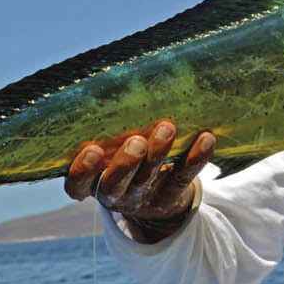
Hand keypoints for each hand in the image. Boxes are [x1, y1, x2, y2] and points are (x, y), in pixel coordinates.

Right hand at [64, 118, 213, 243]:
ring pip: (146, 180)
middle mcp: (114, 193)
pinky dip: (196, 158)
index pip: (77, 185)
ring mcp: (143, 197)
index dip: (81, 172)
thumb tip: (108, 83)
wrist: (153, 201)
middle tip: (137, 142)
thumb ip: (104, 130)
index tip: (91, 150)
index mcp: (92, 182)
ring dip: (158, 155)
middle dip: (125, 164)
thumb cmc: (121, 162)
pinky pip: (183, 178)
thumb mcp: (107, 152)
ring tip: (166, 128)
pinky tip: (206, 138)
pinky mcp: (172, 195)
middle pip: (114, 185)